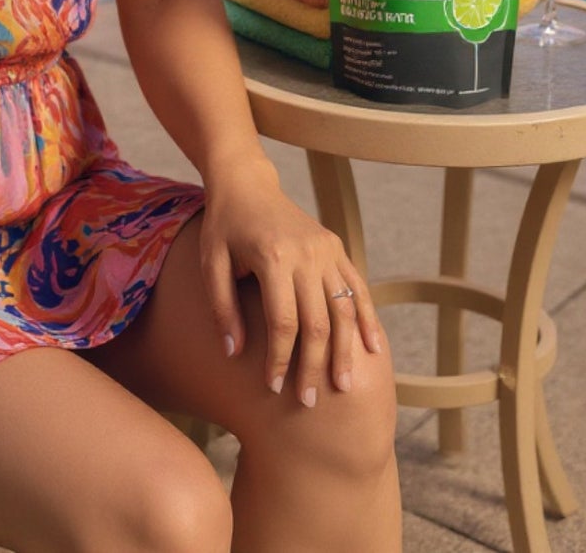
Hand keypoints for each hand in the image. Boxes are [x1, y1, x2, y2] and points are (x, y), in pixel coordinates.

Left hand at [200, 162, 384, 407]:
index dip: (280, 359)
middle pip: (318, 322)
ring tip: (344, 388)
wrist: (247, 184)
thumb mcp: (212, 263)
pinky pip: (357, 287)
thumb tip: (234, 355)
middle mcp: (307, 253)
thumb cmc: (224, 226)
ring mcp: (326, 249)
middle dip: (314, 365)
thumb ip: (223, 309)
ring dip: (345, 351)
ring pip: (344, 309)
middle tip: (310, 402)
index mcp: (274, 257)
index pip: (283, 322)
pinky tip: (374, 350)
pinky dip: (366, 319)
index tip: (274, 388)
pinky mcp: (336, 246)